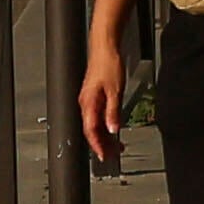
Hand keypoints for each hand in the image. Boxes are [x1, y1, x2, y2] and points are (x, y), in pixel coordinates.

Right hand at [75, 38, 130, 167]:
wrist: (105, 47)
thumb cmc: (108, 64)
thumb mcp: (115, 91)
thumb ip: (113, 112)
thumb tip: (113, 130)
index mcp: (88, 103)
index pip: (90, 131)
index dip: (97, 146)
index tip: (105, 157)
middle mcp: (85, 103)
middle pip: (92, 130)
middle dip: (103, 144)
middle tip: (115, 154)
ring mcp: (89, 99)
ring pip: (95, 124)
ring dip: (105, 135)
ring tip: (117, 144)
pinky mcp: (94, 95)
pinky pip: (97, 115)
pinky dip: (105, 124)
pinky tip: (113, 127)